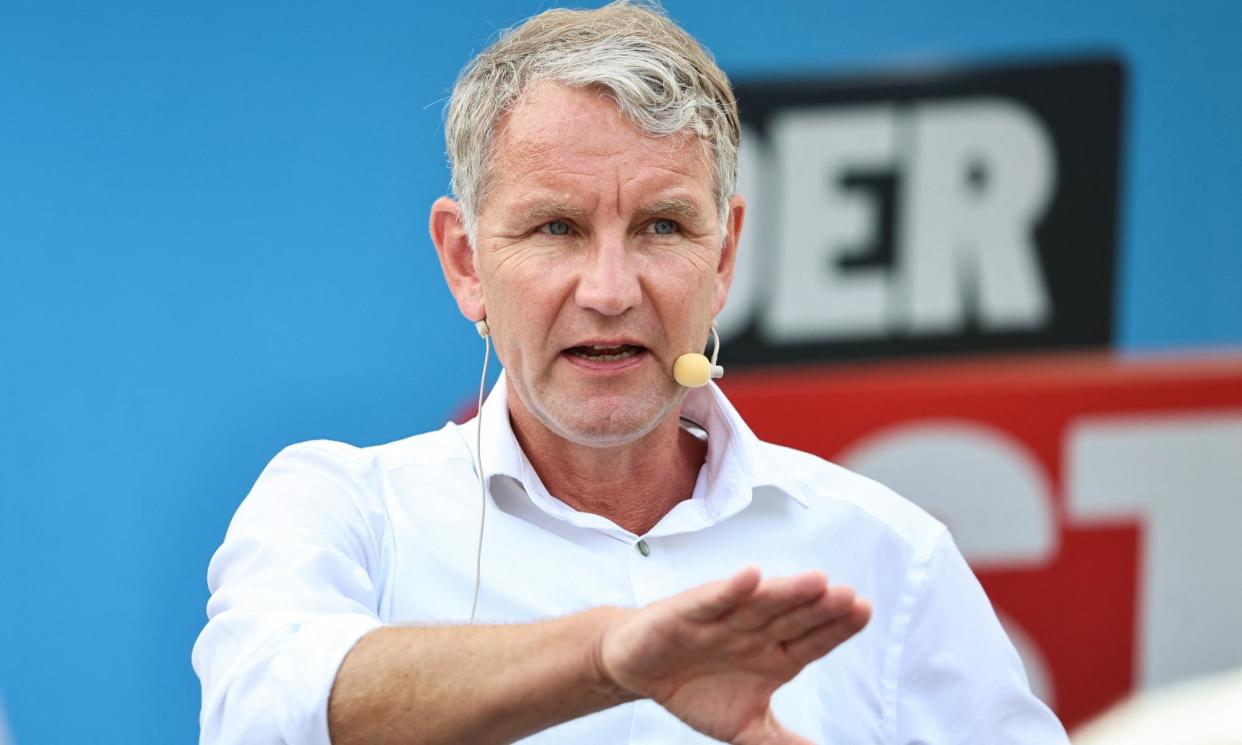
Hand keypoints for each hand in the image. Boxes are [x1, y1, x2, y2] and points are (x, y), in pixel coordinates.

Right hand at [595, 568, 869, 744]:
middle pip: (793, 618)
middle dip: (820, 608)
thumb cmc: (696, 688)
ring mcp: (724, 619)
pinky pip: (712, 600)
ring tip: (817, 581)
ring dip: (787, 592)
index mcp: (775, 656)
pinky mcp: (688, 613)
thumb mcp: (745, 725)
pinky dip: (730, 589)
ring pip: (760, 604)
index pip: (812, 641)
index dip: (837, 628)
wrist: (640, 671)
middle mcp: (755, 632)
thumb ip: (783, 741)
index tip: (863, 611)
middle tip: (848, 596)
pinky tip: (751, 577)